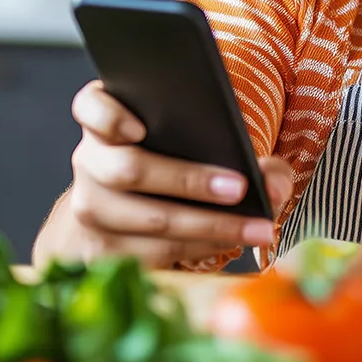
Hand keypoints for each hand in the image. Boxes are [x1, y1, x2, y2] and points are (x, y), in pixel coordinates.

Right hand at [32, 81, 293, 270]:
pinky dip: (202, 248)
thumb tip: (273, 185)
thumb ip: (237, 146)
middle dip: (189, 180)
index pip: (91, 107)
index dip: (109, 117)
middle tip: (239, 188)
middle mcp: (89, 162)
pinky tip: (234, 243)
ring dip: (211, 226)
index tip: (139, 129)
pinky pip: (156, 253)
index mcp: (103, 123)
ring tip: (258, 227)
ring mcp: (90, 210)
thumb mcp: (186, 141)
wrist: (112, 213)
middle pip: (130, 169)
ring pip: (151, 220)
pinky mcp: (101, 251)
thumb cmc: (162, 162)